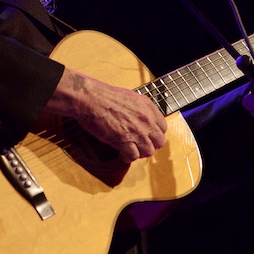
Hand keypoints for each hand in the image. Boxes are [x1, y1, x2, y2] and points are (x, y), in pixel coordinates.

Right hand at [44, 68, 166, 162]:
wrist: (90, 98)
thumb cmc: (105, 96)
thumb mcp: (130, 97)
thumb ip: (140, 109)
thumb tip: (141, 119)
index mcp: (149, 107)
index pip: (163, 128)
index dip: (154, 134)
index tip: (147, 136)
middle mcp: (146, 120)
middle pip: (159, 142)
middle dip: (150, 145)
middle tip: (139, 145)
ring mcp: (136, 131)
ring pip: (148, 151)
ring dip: (139, 153)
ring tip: (130, 150)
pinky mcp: (124, 140)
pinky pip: (133, 156)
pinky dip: (128, 157)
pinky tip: (122, 154)